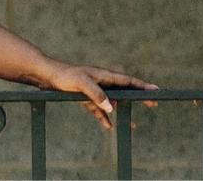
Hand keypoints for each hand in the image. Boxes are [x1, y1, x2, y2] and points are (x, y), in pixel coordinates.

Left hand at [39, 62, 156, 129]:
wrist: (46, 75)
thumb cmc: (64, 76)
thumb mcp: (81, 83)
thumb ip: (96, 94)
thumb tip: (111, 107)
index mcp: (103, 75)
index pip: (127, 81)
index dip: (142, 85)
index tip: (156, 90)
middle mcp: (101, 81)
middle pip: (124, 91)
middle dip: (138, 97)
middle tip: (153, 103)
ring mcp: (93, 90)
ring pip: (112, 102)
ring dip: (122, 112)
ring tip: (133, 124)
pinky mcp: (84, 97)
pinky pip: (98, 109)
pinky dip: (103, 117)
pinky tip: (108, 126)